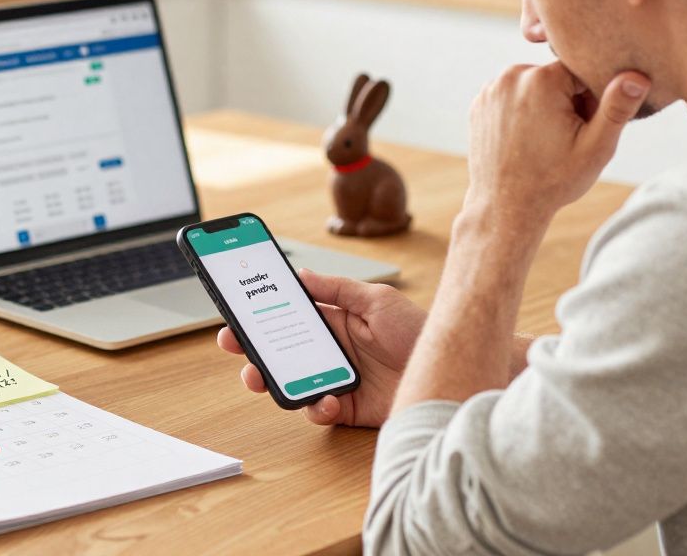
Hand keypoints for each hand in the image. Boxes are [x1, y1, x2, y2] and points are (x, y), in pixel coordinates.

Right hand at [216, 269, 424, 427]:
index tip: (234, 313)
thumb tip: (301, 275)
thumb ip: (337, 289)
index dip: (260, 316)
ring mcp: (336, 379)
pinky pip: (319, 410)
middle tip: (234, 346)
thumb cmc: (418, 330)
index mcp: (335, 321)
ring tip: (263, 378)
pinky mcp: (348, 408)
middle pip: (280, 351)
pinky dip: (317, 407)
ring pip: (292, 383)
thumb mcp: (376, 299)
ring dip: (272, 381)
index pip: (288, 317)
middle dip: (252, 349)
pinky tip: (329, 399)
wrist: (452, 368)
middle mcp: (331, 351)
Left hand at [466, 62, 648, 218]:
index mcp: (541, 79)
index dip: (590, 99)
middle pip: (555, 77)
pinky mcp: (479, 104)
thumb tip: (636, 76)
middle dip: (566, 100)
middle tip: (565, 137)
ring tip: (544, 140)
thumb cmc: (553, 181)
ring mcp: (491, 90)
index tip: (584, 126)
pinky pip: (511, 97)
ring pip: (533, 85)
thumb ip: (617, 108)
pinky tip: (524, 140)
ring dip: (543, 105)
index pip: (581, 71)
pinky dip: (521, 111)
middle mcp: (511, 76)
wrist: (505, 207)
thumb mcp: (595, 147)